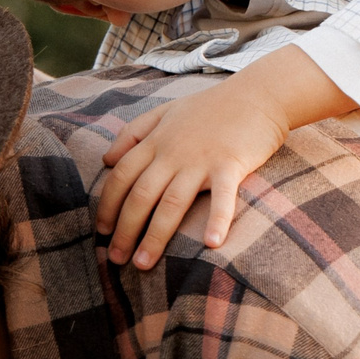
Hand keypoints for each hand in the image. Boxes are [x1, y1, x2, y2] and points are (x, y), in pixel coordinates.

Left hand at [94, 75, 290, 269]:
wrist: (258, 94)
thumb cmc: (212, 106)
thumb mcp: (166, 111)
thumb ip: (134, 132)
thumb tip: (107, 159)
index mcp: (156, 140)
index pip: (121, 175)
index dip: (108, 204)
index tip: (101, 230)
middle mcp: (173, 152)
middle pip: (141, 195)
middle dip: (125, 230)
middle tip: (116, 259)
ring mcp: (202, 159)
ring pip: (171, 203)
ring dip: (155, 236)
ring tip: (143, 263)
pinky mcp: (231, 165)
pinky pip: (222, 197)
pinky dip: (217, 220)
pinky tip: (211, 244)